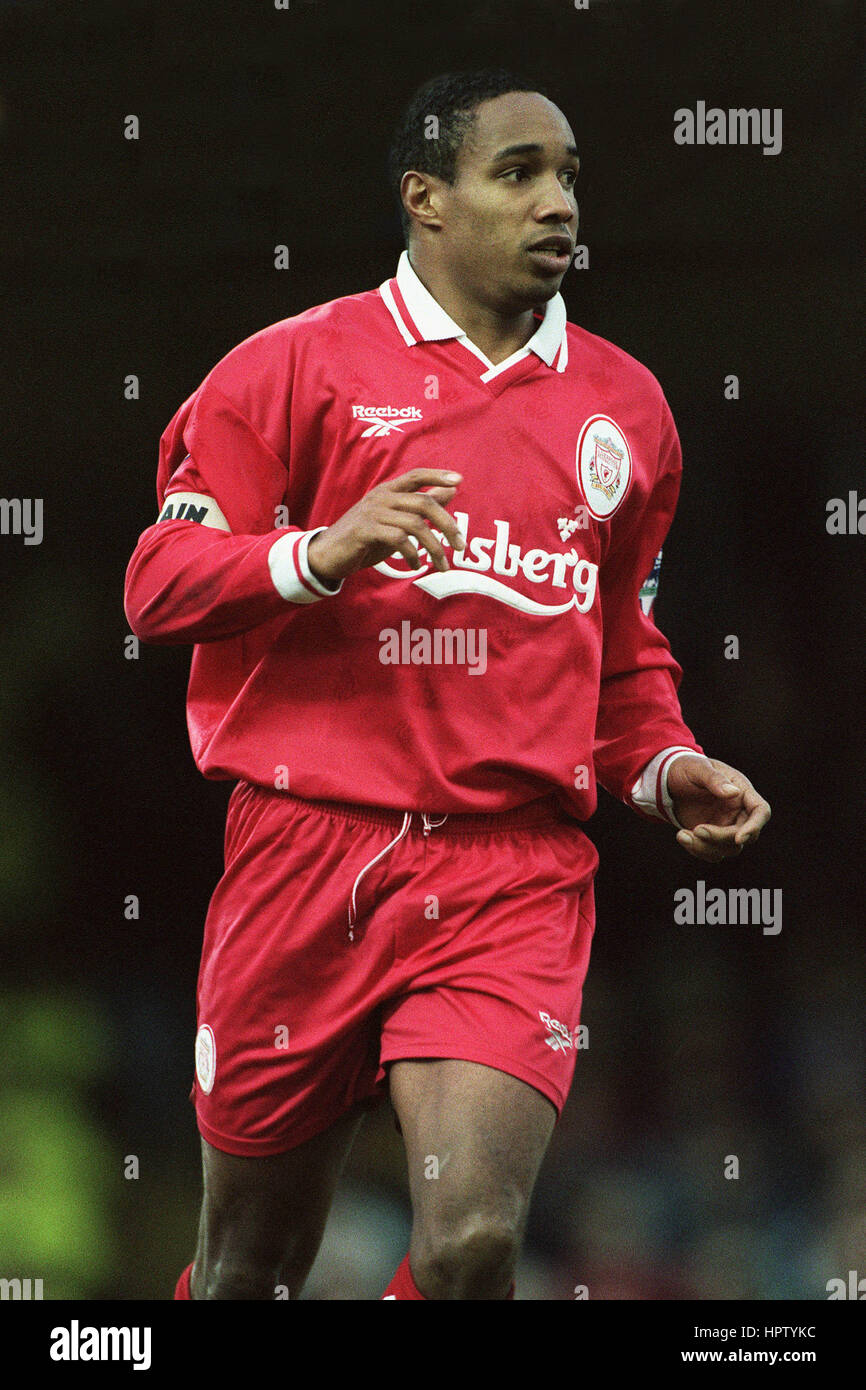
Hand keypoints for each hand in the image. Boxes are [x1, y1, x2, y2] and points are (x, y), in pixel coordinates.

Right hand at [307, 468, 465, 584]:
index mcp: (389, 491)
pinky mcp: (365, 531)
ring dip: (434, 548)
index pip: (416, 475)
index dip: (438, 475)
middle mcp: (381, 497)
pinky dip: (413, 555)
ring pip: (415, 524)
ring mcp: (372, 513)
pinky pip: (398, 539)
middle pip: (424, 503)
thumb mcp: (397, 521)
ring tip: (441, 565)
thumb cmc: (366, 537)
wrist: (329, 554)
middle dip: (447, 525)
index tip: (459, 480)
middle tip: (461, 546)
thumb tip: (452, 490)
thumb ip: (422, 506)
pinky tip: (416, 565)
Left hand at [668, 756, 770, 861]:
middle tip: (696, 830)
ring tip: (682, 835)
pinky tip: (682, 836)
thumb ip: (714, 779)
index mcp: (742, 792)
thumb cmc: (687, 768)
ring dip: (706, 847)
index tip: (738, 838)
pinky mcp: (711, 837)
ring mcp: (725, 826)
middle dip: (721, 838)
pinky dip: (697, 850)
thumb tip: (733, 792)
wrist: (669, 780)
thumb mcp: (698, 768)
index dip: (754, 826)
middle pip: (745, 836)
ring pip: (729, 849)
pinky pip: (712, 853)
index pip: (760, 811)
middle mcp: (738, 812)